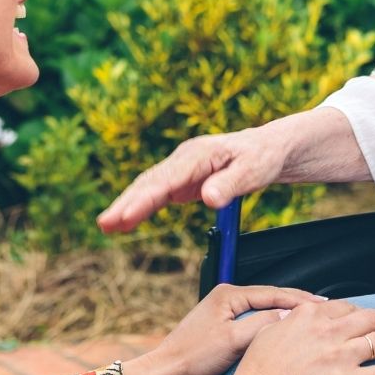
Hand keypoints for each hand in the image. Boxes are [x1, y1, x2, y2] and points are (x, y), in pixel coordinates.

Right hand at [98, 126, 283, 233]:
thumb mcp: (254, 171)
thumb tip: (208, 199)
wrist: (269, 148)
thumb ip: (230, 184)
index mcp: (199, 154)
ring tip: (106, 226)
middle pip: (150, 182)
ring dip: (127, 205)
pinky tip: (125, 222)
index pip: (167, 179)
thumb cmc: (262, 157)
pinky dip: (140, 206)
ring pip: (148, 186)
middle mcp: (184, 158)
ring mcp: (181, 167)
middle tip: (105, 224)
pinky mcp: (183, 179)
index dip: (145, 199)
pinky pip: (157, 193)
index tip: (127, 216)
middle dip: (126, 203)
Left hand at [120, 283, 324, 374]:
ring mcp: (225, 313)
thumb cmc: (194, 357)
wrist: (167, 373)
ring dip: (285, 315)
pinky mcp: (223, 328)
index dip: (299, 299)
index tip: (323, 303)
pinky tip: (286, 333)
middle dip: (296, 304)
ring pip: (263, 311)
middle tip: (325, 309)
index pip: (272, 293)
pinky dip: (272, 326)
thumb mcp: (232, 340)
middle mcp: (227, 298)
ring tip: (311, 320)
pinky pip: (255, 322)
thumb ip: (261, 324)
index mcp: (229, 294)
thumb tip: (289, 315)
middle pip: (270, 298)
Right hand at [229, 299, 374, 374]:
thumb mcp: (269, 330)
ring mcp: (339, 355)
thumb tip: (298, 314)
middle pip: (371, 318)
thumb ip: (291, 319)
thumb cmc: (256, 369)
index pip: (346, 307)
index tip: (374, 315)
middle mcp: (328, 330)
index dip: (364, 311)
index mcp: (309, 314)